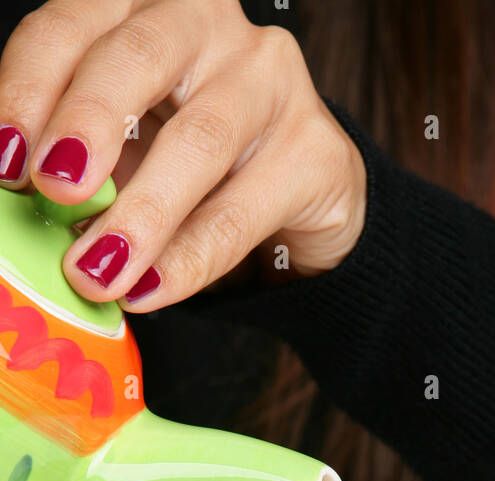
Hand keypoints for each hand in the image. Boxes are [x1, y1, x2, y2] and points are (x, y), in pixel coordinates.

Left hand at [0, 0, 366, 306]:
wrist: (304, 201)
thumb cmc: (196, 168)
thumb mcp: (123, 151)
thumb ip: (77, 167)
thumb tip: (22, 214)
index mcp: (140, 9)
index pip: (73, 24)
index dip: (30, 87)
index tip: (4, 161)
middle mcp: (206, 24)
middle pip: (138, 55)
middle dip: (86, 123)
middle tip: (53, 190)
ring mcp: (269, 81)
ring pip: (198, 140)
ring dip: (139, 214)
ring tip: (98, 271)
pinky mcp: (315, 150)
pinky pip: (241, 212)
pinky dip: (189, 260)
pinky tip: (150, 291)